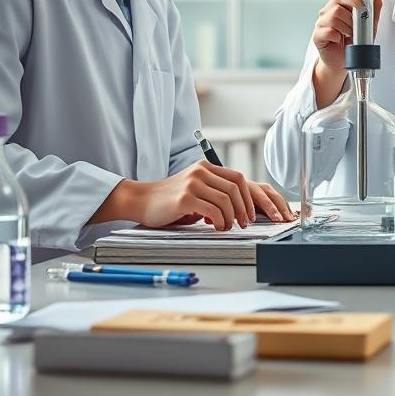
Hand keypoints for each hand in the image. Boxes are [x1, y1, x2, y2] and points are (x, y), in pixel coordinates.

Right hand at [94, 160, 296, 230]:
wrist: (141, 200)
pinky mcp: (186, 196)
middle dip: (246, 208)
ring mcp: (194, 182)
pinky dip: (219, 220)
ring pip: (227, 199)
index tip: (253, 214)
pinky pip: (213, 209)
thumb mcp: (196, 192)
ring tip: (228, 227)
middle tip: (245, 223)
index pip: (238, 179)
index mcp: (206, 168)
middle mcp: (202, 171)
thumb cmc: (170, 201)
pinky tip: (216, 227)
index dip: (250, 198)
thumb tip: (240, 210)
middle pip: (237, 187)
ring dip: (232, 216)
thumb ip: (215, 194)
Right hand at [311, 0, 383, 106]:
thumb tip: (378, 1)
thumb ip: (373, 15)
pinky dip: (339, 36)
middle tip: (361, 17)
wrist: (341, 64)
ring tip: (350, 35)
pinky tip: (341, 41)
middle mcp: (329, 10)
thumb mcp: (368, 29)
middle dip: (354, 4)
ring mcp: (322, 22)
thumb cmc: (352, 44)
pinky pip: (329, 30)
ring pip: (335, 14)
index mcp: (340, 6)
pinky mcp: (318, 35)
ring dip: (348, 25)